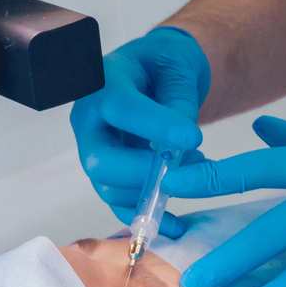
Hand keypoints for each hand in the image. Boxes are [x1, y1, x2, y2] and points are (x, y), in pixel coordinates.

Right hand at [69, 27, 211, 235]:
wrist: (158, 74)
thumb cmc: (164, 63)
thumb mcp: (177, 65)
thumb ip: (179, 97)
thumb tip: (182, 140)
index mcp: (103, 84)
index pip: (119, 108)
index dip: (154, 127)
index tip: (193, 138)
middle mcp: (89, 122)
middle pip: (100, 160)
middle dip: (144, 172)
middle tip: (187, 167)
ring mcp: (95, 151)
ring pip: (109, 188)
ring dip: (154, 190)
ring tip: (196, 167)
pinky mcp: (108, 175)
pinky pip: (120, 205)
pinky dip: (148, 217)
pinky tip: (178, 224)